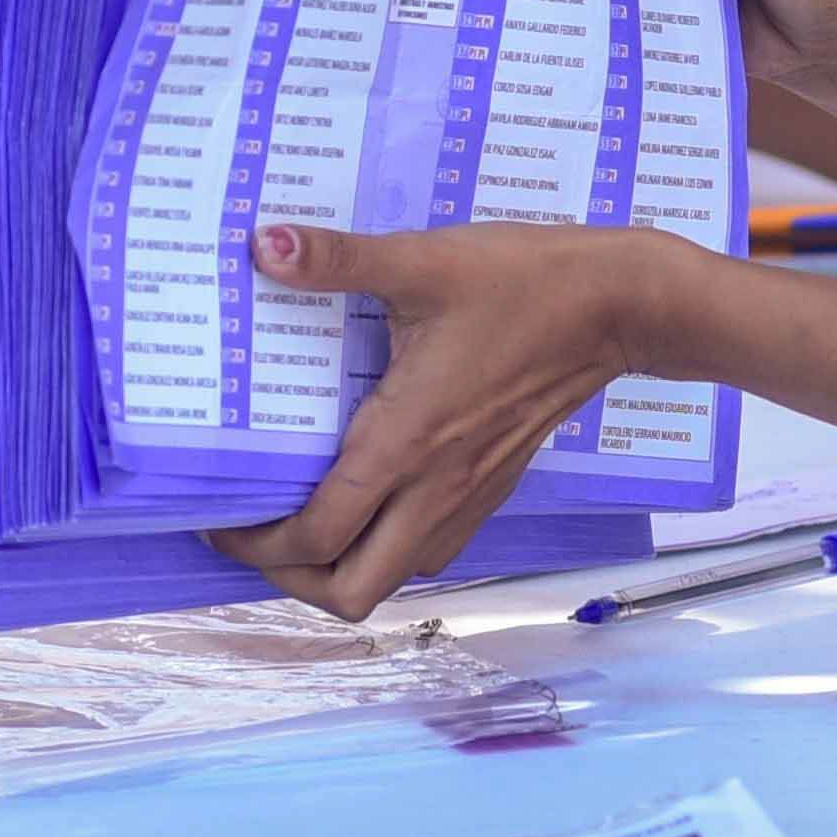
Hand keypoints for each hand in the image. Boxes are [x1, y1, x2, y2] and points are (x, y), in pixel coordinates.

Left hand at [208, 220, 691, 619]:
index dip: (256, 546)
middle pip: (355, 592)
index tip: (219, 521)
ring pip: (398, 578)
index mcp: (406, 444)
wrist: (617, 305)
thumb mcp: (422, 261)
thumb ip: (339, 259)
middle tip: (258, 537)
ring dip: (344, 570)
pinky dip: (390, 549)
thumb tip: (266, 244)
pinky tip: (370, 504)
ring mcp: (470, 494)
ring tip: (304, 527)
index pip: (319, 536)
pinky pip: (432, 550)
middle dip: (293, 581)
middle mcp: (436, 487)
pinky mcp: (495, 485)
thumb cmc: (523, 283)